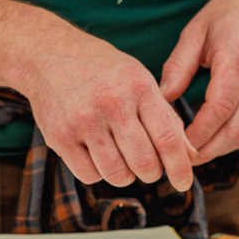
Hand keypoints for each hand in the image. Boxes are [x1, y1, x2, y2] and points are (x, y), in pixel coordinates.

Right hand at [19, 26, 194, 192]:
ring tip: (121, 158)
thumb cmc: (102, 70)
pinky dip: (97, 172)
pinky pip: (89, 175)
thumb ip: (165, 117)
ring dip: (125, 175)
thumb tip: (189, 156)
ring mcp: (83, 120)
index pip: (167, 138)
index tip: (184, 183)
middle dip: (151, 173)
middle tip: (147, 167)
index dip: (179, 167)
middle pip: (144, 162)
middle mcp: (112, 103)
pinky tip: (96, 154)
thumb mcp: (139, 81)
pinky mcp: (60, 136)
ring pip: (117, 174)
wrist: (49, 54)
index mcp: (138, 87)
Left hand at [158, 0, 238, 164]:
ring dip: (224, 147)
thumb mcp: (195, 31)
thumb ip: (177, 67)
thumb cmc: (228, 11)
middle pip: (236, 130)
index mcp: (238, 58)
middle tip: (185, 158)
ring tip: (199, 150)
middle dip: (209, 149)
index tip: (177, 144)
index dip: (198, 134)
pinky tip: (220, 136)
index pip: (219, 111)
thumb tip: (162, 100)